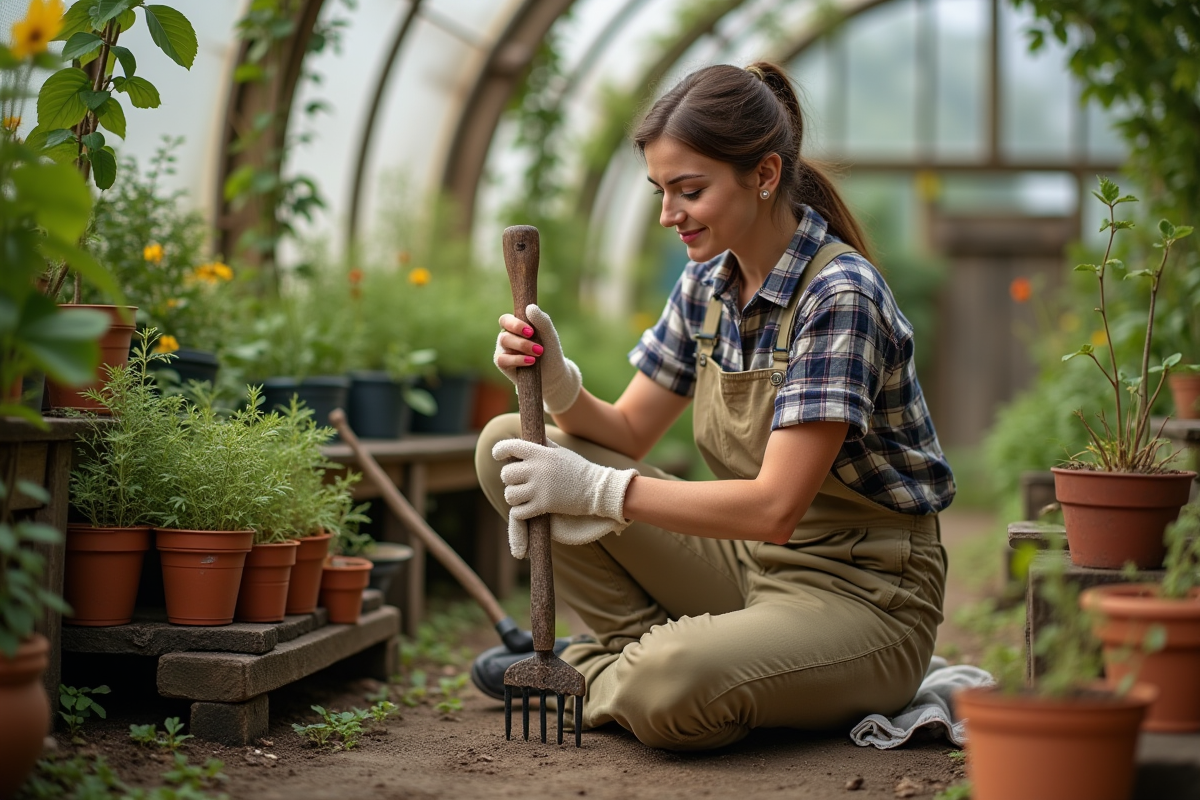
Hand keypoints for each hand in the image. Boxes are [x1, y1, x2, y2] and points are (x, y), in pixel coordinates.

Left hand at [492, 438, 637, 558]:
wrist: (597, 489)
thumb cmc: (578, 469)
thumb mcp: (560, 451)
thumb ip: (542, 445)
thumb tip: (528, 437)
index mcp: (540, 453)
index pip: (509, 447)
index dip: (499, 451)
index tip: (499, 455)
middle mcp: (537, 469)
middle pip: (506, 474)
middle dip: (510, 479)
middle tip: (519, 481)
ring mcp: (540, 489)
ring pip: (509, 494)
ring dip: (514, 497)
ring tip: (523, 496)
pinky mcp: (543, 506)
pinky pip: (518, 512)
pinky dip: (520, 512)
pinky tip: (527, 509)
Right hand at [493, 304, 581, 413]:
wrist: (553, 374)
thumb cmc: (550, 351)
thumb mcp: (549, 334)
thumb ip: (542, 320)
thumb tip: (529, 308)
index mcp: (516, 327)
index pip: (506, 320)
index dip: (515, 324)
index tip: (531, 331)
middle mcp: (507, 337)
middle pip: (505, 333)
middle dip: (521, 338)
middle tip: (535, 343)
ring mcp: (503, 350)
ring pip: (504, 342)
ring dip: (522, 346)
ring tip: (538, 352)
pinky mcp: (502, 363)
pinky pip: (502, 359)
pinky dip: (518, 359)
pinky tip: (531, 361)